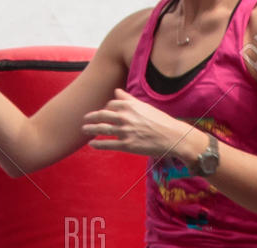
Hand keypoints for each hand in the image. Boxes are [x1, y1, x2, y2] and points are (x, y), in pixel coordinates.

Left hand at [82, 89, 201, 161]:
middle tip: (85, 119)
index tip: (103, 114)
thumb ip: (128, 99)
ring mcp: (125, 131)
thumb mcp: (144, 106)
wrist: (173, 138)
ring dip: (91, 129)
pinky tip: (91, 144)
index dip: (106, 109)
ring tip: (84, 130)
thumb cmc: (161, 122)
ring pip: (102, 129)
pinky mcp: (127, 145)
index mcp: (128, 106)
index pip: (110, 105)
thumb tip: (116, 92)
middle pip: (102, 115)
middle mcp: (124, 117)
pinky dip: (98, 144)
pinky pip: (108, 144)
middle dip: (91, 117)